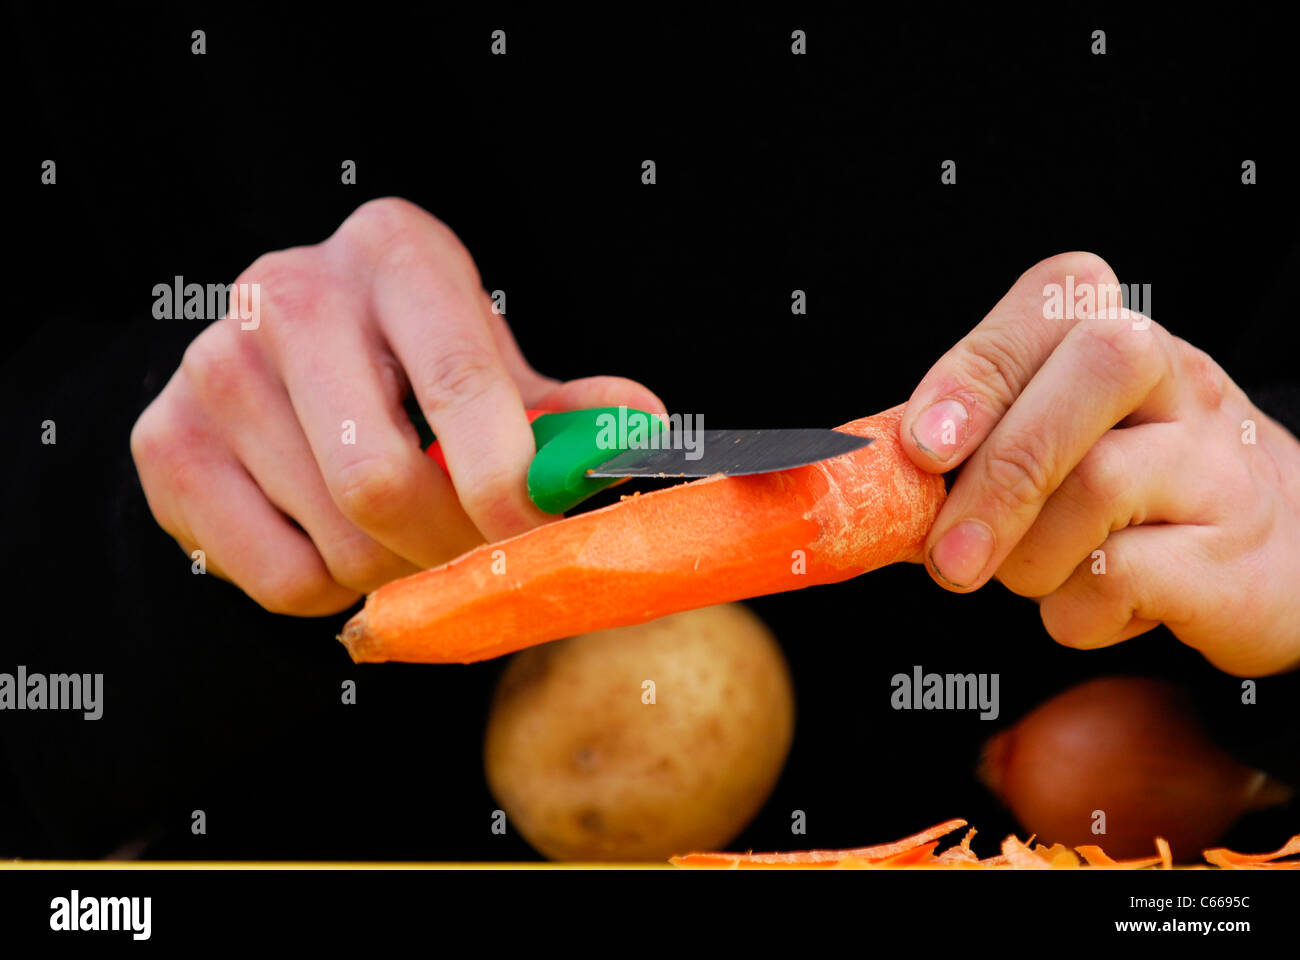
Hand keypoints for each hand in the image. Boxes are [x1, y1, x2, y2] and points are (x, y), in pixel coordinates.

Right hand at [131, 197, 662, 615]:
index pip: (459, 382)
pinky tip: (336, 536)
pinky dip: (332, 590)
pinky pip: (279, 578)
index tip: (535, 535)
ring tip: (405, 532)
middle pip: (381, 483)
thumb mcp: (496, 369)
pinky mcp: (165, 442)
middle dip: (448, 546)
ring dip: (396, 570)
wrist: (290, 367)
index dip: (508, 481)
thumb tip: (644, 432)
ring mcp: (213, 365)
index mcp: (395, 253)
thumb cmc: (416, 368)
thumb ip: (568, 411)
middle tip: (475, 552)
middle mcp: (289, 291)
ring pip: (337, 541)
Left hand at [900, 252, 1299, 675]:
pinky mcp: (1238, 555)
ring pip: (1099, 484)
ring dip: (1027, 557)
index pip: (1054, 301)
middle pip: (1093, 374)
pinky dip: (1077, 611)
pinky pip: (1127, 575)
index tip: (922, 446)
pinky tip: (1088, 607)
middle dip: (997, 476)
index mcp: (1122, 338)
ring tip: (1029, 575)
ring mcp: (1221, 464)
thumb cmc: (1128, 496)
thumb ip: (974, 440)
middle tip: (946, 557)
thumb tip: (864, 474)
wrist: (1280, 561)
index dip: (978, 371)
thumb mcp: (1057, 443)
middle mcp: (1183, 381)